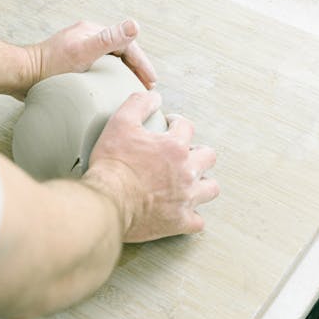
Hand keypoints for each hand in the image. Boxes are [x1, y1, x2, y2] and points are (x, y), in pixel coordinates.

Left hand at [23, 19, 156, 92]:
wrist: (20, 75)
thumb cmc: (49, 67)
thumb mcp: (83, 53)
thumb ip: (109, 40)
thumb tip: (134, 25)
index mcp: (92, 31)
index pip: (127, 45)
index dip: (142, 63)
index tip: (151, 82)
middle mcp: (87, 37)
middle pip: (120, 52)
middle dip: (136, 68)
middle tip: (147, 87)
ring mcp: (78, 49)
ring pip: (109, 60)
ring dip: (124, 73)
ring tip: (132, 89)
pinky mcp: (71, 62)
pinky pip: (98, 67)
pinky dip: (109, 77)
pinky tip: (109, 90)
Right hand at [83, 91, 218, 241]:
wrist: (108, 200)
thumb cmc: (112, 164)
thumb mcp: (120, 123)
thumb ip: (138, 104)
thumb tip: (153, 96)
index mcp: (174, 147)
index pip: (187, 127)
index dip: (177, 124)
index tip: (170, 126)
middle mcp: (186, 171)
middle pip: (208, 156)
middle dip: (198, 152)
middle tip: (184, 154)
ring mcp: (185, 198)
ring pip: (210, 188)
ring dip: (203, 183)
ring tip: (191, 182)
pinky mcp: (179, 221)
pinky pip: (197, 221)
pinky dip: (192, 216)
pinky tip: (183, 212)